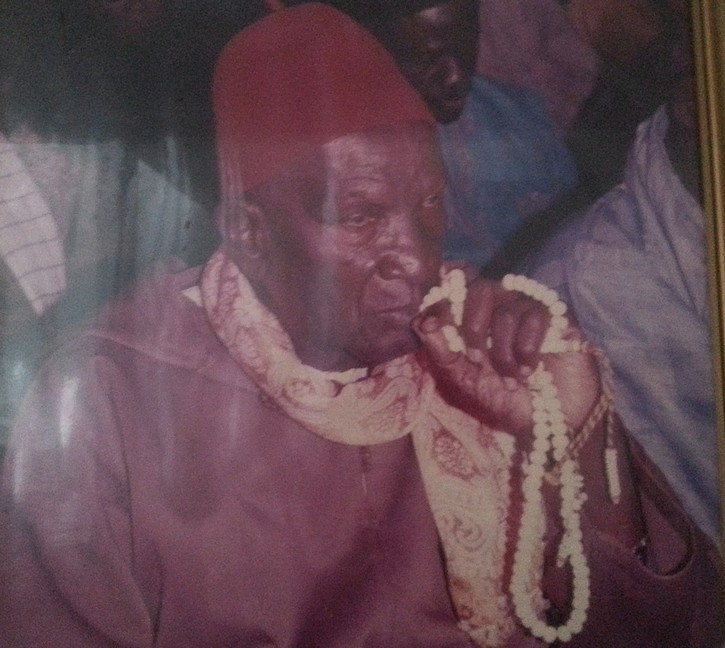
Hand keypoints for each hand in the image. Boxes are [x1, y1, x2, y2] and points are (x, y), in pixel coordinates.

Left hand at [413, 278, 599, 443]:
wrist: (552, 421)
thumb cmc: (508, 400)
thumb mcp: (466, 382)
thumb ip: (443, 353)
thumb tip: (422, 323)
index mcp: (475, 317)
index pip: (456, 286)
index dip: (442, 298)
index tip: (431, 323)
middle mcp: (501, 306)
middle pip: (480, 289)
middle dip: (473, 328)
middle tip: (478, 360)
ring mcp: (530, 309)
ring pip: (506, 310)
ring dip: (503, 352)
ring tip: (512, 378)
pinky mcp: (558, 315)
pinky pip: (535, 316)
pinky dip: (527, 348)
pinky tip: (530, 369)